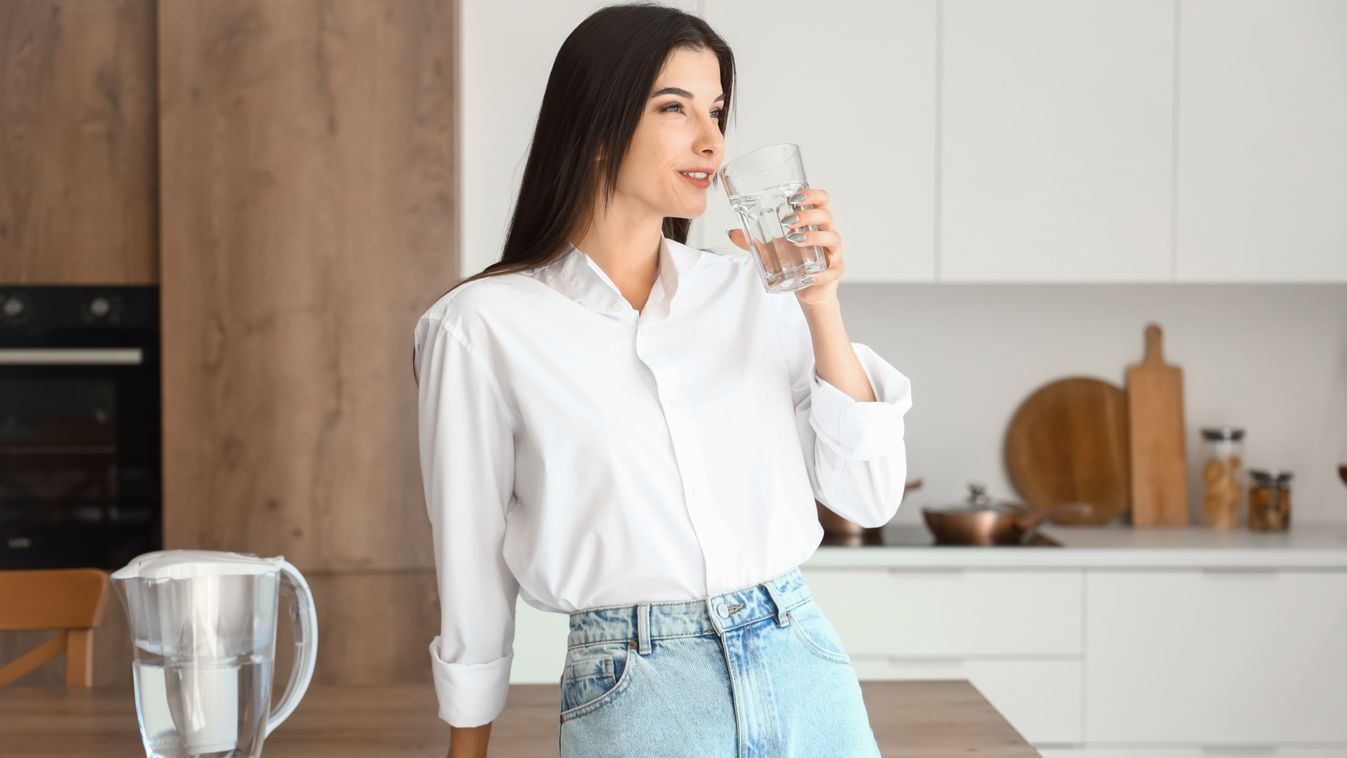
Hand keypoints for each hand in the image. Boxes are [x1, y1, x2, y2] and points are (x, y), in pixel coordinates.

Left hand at [727, 186, 843, 308]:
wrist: (809, 289)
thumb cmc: (795, 262)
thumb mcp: (772, 249)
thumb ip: (755, 240)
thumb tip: (732, 233)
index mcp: (815, 223)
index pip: (821, 200)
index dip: (812, 194)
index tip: (794, 196)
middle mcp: (827, 234)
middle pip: (826, 215)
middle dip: (808, 215)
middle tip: (787, 221)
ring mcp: (833, 253)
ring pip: (833, 238)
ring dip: (814, 236)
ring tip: (794, 239)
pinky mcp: (834, 272)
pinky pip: (832, 270)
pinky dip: (820, 273)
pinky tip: (807, 275)